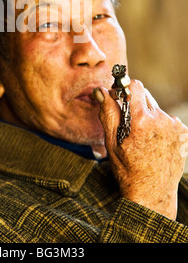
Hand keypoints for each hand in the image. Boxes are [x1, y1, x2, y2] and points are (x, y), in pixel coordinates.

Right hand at [96, 80, 187, 219]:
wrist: (151, 193)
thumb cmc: (128, 169)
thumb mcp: (112, 141)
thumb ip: (107, 112)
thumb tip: (100, 91)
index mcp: (142, 120)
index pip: (135, 86)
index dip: (124, 90)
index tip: (118, 99)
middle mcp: (162, 119)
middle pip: (146, 95)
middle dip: (135, 104)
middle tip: (128, 124)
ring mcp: (175, 126)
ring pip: (156, 108)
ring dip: (148, 116)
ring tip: (142, 138)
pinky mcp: (183, 133)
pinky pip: (167, 120)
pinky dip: (159, 126)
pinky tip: (153, 142)